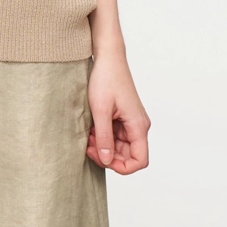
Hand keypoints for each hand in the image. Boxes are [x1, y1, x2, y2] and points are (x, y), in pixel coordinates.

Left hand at [86, 47, 150, 175]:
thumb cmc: (106, 79)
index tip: (103, 160)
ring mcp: (131, 122)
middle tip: (88, 147)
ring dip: (103, 147)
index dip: (122, 168)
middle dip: (107, 156)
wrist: (107, 58)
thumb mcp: (100, 111)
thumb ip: (104, 138)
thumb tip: (107, 160)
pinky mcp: (123, 118)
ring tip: (87, 137)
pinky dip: (102, 137)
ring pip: (119, 148)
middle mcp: (138, 126)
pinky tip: (90, 130)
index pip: (140, 160)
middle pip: (127, 156)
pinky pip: (114, 137)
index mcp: (138, 126)